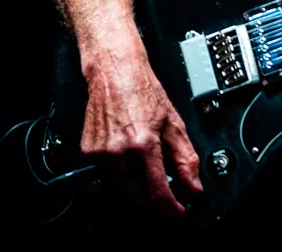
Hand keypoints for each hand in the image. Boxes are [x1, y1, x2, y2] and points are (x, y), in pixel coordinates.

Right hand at [80, 41, 201, 216]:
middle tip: (168, 190)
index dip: (170, 207)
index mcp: (142, 143)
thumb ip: (185, 158)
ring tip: (148, 164)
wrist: (115, 71)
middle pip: (138, 197)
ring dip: (138, 186)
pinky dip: (123, 173)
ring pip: (123, 188)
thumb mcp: (173, 123)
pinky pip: (108, 175)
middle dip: (155, 199)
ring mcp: (100, 153)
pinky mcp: (89, 152)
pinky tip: (130, 154)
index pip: (156, 192)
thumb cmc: (143, 90)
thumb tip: (193, 184)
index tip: (178, 210)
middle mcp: (118, 151)